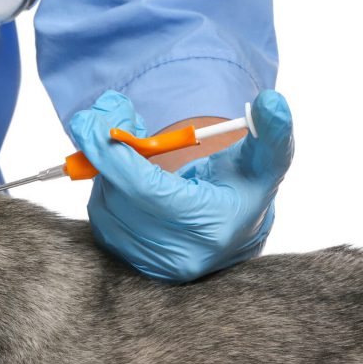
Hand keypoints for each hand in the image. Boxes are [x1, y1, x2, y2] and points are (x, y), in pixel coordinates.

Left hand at [70, 90, 293, 281]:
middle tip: (113, 112)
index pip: (146, 190)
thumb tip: (270, 101)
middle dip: (106, 148)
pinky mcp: (128, 258)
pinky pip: (100, 214)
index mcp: (209, 227)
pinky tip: (125, 169)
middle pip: (119, 194)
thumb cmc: (245, 190)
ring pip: (104, 202)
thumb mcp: (267, 162)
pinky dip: (106, 183)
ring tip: (132, 143)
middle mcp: (176, 252)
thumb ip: (272, 132)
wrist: (234, 234)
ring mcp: (149, 261)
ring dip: (107, 165)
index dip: (114, 153)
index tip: (90, 120)